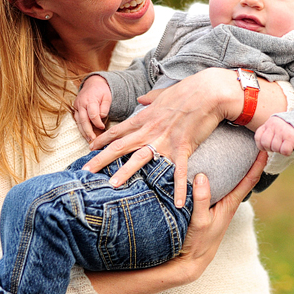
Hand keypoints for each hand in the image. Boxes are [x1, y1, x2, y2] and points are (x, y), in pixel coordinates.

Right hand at [73, 75, 111, 142]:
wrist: (92, 83)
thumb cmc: (101, 91)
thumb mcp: (107, 96)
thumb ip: (105, 107)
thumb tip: (102, 117)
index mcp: (90, 100)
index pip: (93, 114)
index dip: (98, 122)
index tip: (102, 127)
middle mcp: (81, 104)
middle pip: (84, 120)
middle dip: (88, 131)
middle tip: (93, 140)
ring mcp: (77, 106)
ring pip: (79, 122)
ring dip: (83, 132)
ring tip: (89, 140)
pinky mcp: (75, 109)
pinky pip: (77, 120)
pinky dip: (81, 128)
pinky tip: (85, 134)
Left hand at [83, 68, 238, 206]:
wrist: (208, 91)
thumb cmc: (188, 90)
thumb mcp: (164, 93)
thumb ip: (150, 98)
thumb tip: (141, 98)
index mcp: (145, 117)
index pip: (119, 130)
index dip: (102, 139)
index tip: (89, 148)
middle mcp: (150, 130)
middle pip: (120, 146)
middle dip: (101, 159)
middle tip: (85, 171)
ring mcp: (165, 140)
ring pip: (140, 158)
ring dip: (126, 172)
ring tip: (112, 185)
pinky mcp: (183, 147)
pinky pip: (179, 171)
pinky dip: (179, 188)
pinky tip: (179, 203)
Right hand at [162, 151, 267, 283]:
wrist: (190, 261)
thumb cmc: (198, 243)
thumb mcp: (200, 222)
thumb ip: (202, 200)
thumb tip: (202, 176)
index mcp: (230, 204)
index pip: (249, 180)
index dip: (258, 164)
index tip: (265, 147)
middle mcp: (228, 202)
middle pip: (243, 176)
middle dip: (249, 158)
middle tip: (253, 139)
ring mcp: (219, 204)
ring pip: (231, 179)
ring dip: (236, 164)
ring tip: (236, 146)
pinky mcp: (209, 206)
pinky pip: (219, 184)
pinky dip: (220, 172)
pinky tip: (213, 164)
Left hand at [254, 116, 293, 155]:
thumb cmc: (287, 129)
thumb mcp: (275, 128)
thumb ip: (267, 134)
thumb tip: (261, 146)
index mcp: (269, 123)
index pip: (258, 137)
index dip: (262, 145)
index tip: (270, 144)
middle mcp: (274, 125)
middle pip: (265, 144)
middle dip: (271, 148)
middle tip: (278, 145)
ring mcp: (282, 131)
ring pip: (275, 148)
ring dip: (280, 150)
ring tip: (285, 144)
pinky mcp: (291, 138)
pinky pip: (284, 151)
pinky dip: (287, 152)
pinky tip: (290, 147)